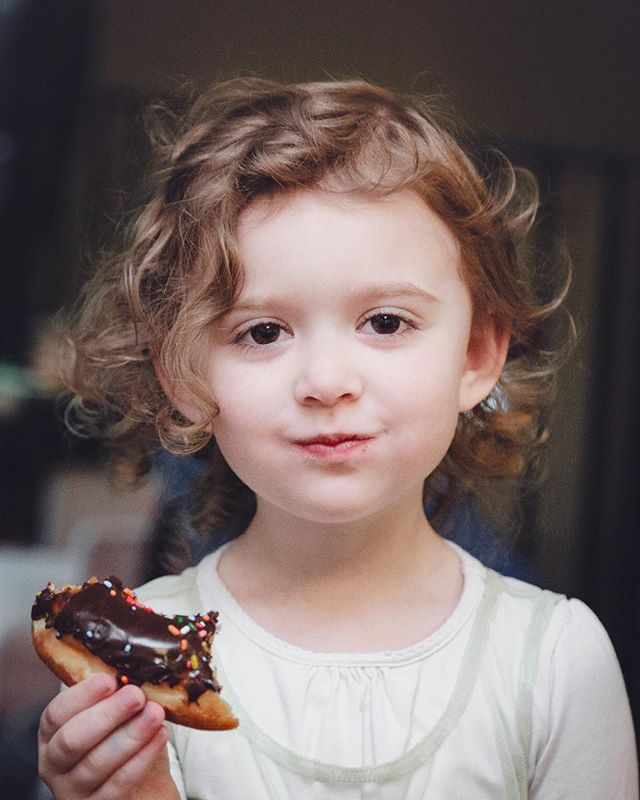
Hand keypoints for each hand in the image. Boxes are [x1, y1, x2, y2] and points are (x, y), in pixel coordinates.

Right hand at [38, 673, 177, 799]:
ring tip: (155, 714)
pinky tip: (159, 737)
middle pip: (72, 740)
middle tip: (136, 695)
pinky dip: (141, 759)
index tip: (109, 679)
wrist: (140, 783)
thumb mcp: (111, 713)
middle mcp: (55, 763)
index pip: (56, 714)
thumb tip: (134, 659)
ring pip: (95, 765)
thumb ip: (114, 693)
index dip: (82, 696)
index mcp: (53, 733)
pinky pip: (118, 785)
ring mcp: (73, 789)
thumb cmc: (121, 737)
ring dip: (129, 736)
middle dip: (107, 715)